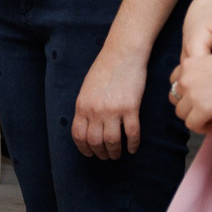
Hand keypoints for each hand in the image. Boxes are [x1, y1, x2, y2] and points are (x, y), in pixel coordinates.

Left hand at [73, 43, 146, 159]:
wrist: (122, 54)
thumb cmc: (104, 69)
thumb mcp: (87, 89)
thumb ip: (86, 107)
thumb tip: (88, 125)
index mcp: (82, 106)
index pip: (78, 135)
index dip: (83, 148)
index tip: (89, 154)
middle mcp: (95, 111)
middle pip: (95, 141)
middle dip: (100, 153)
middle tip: (105, 157)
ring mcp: (113, 111)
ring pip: (112, 141)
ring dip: (115, 152)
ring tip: (117, 155)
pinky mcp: (131, 108)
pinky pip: (131, 133)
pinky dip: (132, 144)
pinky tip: (132, 148)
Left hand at [171, 48, 211, 133]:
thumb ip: (207, 73)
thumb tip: (211, 88)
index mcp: (188, 63)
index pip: (175, 81)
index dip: (185, 91)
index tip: (198, 97)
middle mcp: (185, 78)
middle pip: (175, 98)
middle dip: (187, 106)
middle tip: (203, 110)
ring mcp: (192, 95)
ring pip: (181, 114)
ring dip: (194, 118)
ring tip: (210, 121)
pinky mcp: (202, 109)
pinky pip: (192, 125)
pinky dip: (202, 128)